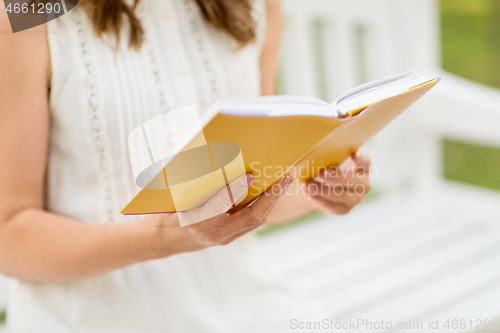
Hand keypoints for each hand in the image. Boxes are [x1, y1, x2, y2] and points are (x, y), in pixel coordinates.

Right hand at [142, 173, 293, 257]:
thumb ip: (202, 186)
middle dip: (271, 197)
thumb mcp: (178, 198)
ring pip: (254, 221)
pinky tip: (267, 193)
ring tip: (282, 182)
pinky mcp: (227, 237)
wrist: (159, 241)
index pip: (224, 203)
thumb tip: (226, 168)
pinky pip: (249, 222)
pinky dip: (260, 207)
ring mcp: (223, 238)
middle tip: (285, 178)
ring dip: (270, 202)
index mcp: (200, 222)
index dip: (238, 187)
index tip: (252, 173)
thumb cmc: (165, 215)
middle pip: (252, 217)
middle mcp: (216, 234)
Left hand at [305, 151, 370, 214]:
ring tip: (307, 184)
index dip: (361, 158)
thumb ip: (329, 157)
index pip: (365, 161)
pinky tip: (307, 191)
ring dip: (323, 190)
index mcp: (362, 166)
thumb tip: (315, 155)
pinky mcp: (344, 209)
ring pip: (343, 196)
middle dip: (337, 177)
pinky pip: (332, 206)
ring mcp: (356, 198)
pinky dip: (318, 198)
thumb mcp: (331, 159)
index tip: (354, 154)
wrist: (320, 185)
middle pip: (354, 181)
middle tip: (322, 172)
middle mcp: (363, 183)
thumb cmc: (328, 166)